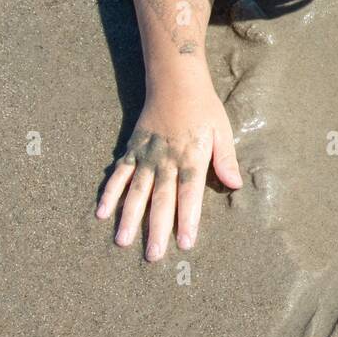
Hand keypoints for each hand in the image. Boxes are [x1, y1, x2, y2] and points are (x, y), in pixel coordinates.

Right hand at [95, 83, 241, 260]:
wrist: (175, 81)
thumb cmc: (204, 109)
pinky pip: (119, 174)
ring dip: (129, 217)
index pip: (189, 194)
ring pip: (136, 191)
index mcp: (191, 157)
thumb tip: (235, 184)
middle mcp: (167, 160)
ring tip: (123, 241)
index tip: (185, 243)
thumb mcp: (222, 131)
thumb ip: (226, 159)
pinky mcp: (132, 150)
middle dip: (157, 228)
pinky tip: (102, 213)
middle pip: (161, 199)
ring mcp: (146, 156)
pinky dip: (110, 193)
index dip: (187, 218)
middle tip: (153, 255)